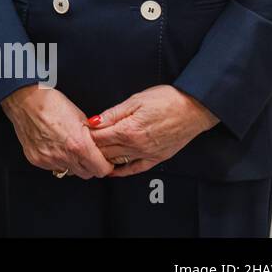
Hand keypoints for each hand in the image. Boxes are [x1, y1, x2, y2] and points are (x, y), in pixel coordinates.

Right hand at [1, 85, 113, 178]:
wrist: (25, 100)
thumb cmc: (52, 103)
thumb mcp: (81, 117)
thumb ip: (92, 137)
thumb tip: (99, 147)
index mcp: (79, 145)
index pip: (101, 170)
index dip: (105, 165)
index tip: (104, 160)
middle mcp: (64, 156)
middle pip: (86, 174)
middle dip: (90, 165)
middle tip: (87, 153)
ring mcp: (48, 160)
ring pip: (69, 172)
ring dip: (72, 164)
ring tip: (67, 147)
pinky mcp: (36, 159)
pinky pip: (52, 167)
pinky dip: (56, 160)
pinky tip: (54, 146)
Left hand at [88, 85, 218, 176]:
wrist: (194, 108)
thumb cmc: (167, 100)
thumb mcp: (135, 100)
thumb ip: (112, 113)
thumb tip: (93, 121)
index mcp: (128, 130)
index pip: (98, 138)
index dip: (85, 135)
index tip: (77, 132)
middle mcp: (136, 146)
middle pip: (105, 152)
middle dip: (90, 148)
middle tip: (79, 145)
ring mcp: (147, 154)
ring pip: (117, 162)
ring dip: (103, 159)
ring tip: (90, 156)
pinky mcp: (157, 158)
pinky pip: (135, 169)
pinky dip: (122, 171)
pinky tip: (112, 171)